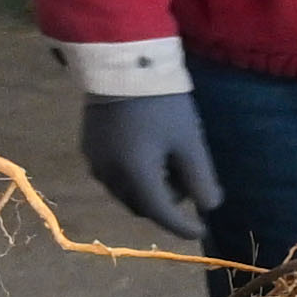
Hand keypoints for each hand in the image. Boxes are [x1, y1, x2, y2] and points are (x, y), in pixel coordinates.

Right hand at [76, 85, 221, 248]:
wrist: (122, 64)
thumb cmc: (162, 103)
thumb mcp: (189, 142)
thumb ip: (200, 179)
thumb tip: (209, 208)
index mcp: (135, 175)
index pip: (161, 214)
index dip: (183, 228)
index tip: (201, 232)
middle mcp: (109, 175)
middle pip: (142, 206)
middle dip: (166, 202)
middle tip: (185, 177)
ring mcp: (95, 162)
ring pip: (126, 193)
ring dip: (148, 190)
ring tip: (166, 162)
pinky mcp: (88, 148)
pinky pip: (112, 176)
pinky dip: (132, 176)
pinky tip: (146, 153)